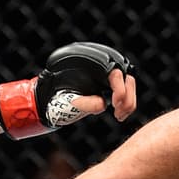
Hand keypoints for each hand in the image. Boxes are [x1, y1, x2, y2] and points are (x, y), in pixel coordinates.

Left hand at [0, 42, 136, 138]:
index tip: (114, 104)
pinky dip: (126, 104)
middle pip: (127, 78)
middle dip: (126, 97)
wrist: (49, 96)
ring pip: (129, 84)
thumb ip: (86, 101)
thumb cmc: (56, 94)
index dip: (120, 89)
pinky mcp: (108, 85)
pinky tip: (119, 115)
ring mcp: (107, 75)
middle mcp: (104, 65)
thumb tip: (102, 104)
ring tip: (119, 116)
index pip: (116, 73)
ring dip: (128, 101)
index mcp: (94, 63)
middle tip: (118, 113)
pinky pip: (125, 91)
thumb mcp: (69, 99)